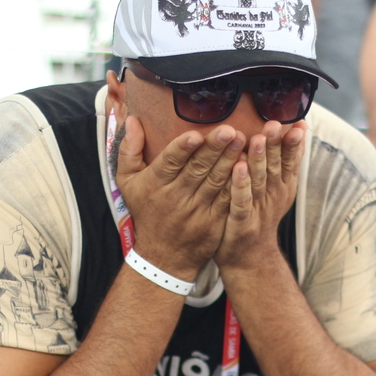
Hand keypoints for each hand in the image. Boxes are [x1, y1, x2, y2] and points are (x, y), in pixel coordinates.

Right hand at [115, 115, 243, 279]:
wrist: (163, 256)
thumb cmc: (146, 211)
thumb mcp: (127, 182)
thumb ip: (128, 150)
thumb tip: (132, 119)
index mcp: (155, 184)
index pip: (169, 162)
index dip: (182, 149)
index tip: (195, 134)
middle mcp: (176, 196)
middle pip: (197, 169)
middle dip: (214, 149)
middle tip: (230, 130)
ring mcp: (197, 210)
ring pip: (215, 181)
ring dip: (230, 161)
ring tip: (243, 140)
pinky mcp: (214, 220)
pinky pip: (227, 198)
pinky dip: (237, 182)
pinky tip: (248, 166)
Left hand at [214, 121, 304, 272]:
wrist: (250, 258)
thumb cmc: (261, 215)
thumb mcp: (280, 188)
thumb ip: (287, 161)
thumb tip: (300, 128)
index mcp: (283, 187)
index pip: (290, 161)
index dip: (294, 144)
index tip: (297, 123)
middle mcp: (273, 196)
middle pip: (275, 167)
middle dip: (276, 145)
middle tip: (275, 124)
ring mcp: (258, 209)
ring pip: (259, 181)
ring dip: (259, 160)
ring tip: (257, 139)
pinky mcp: (241, 221)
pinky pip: (240, 201)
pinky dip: (240, 185)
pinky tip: (238, 169)